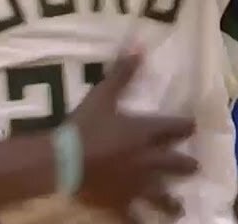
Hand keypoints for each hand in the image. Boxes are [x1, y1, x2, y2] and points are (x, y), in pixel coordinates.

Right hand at [69, 52, 197, 218]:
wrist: (64, 161)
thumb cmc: (84, 126)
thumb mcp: (101, 95)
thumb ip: (122, 73)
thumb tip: (139, 44)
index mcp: (147, 133)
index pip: (179, 127)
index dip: (185, 125)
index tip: (188, 124)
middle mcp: (152, 161)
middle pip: (181, 164)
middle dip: (185, 164)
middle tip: (186, 163)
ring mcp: (140, 186)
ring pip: (167, 198)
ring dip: (172, 201)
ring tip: (176, 204)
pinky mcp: (123, 203)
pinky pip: (137, 218)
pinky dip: (140, 220)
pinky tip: (143, 221)